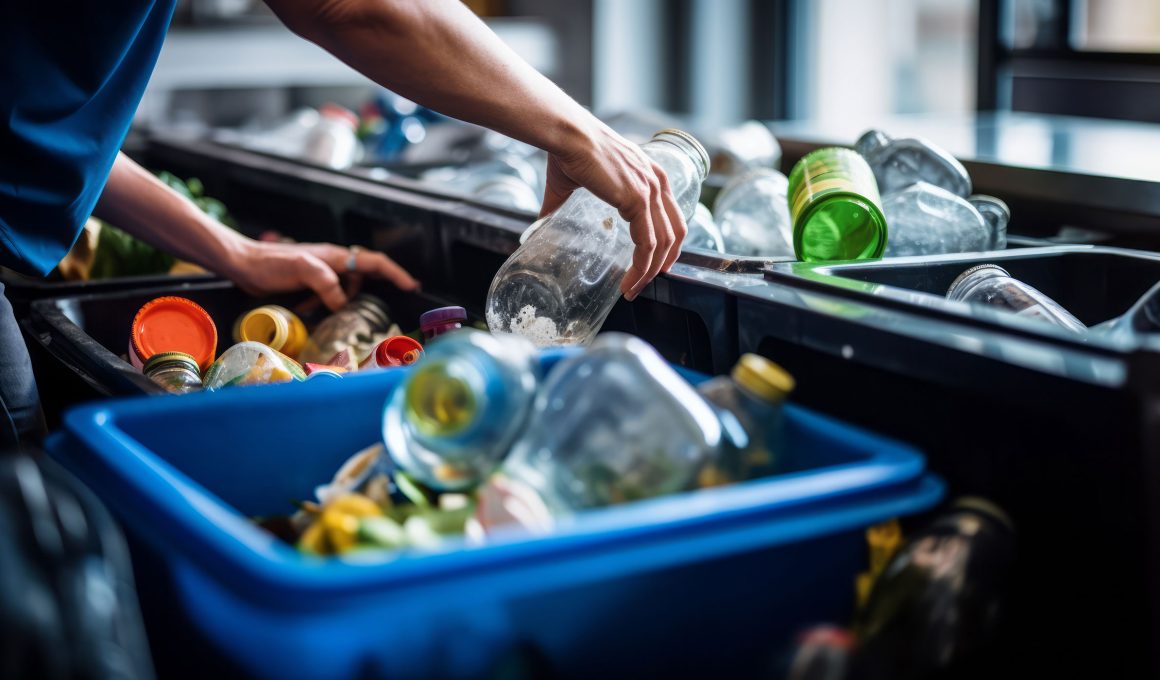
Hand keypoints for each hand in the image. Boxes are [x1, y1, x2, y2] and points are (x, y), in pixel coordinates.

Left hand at [227, 240, 418, 310]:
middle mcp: (332, 263)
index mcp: (336, 257)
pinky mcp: (308, 283)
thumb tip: (341, 303)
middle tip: (379, 308)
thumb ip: (326, 283)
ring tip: (327, 312)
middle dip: (372, 290)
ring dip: (340, 302)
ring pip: (344, 288)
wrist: (242, 264)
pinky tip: (308, 312)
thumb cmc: (270, 264)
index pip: (374, 262)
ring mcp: (320, 273)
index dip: (396, 273)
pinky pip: (327, 295)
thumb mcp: (302, 269)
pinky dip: (323, 305)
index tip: (412, 286)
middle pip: (363, 275)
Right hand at [540, 123, 686, 300]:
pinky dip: (641, 267)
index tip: (654, 262)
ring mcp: (650, 191)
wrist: (566, 135)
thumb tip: (543, 223)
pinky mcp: (638, 199)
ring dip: (649, 272)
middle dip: (663, 263)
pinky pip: (647, 244)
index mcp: (649, 174)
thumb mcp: (574, 183)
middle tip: (645, 282)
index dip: (667, 243)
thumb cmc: (567, 150)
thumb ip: (563, 205)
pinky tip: (630, 281)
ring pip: (662, 243)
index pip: (671, 215)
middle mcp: (656, 181)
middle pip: (675, 232)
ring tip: (633, 289)